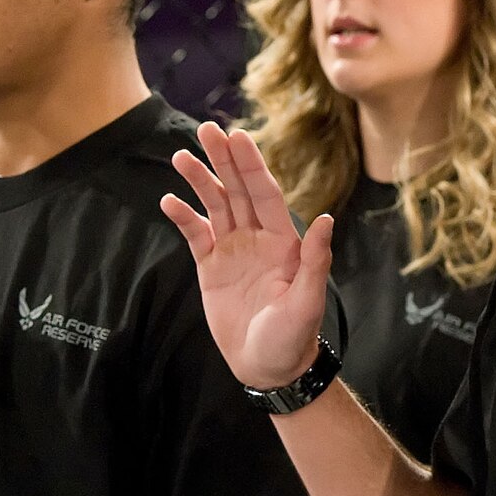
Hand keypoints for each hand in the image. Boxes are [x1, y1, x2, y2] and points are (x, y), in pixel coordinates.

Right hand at [161, 123, 333, 391]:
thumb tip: (326, 219)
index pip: (264, 193)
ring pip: (215, 205)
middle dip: (223, 159)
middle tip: (206, 128)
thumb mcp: (308, 301)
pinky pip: (196, 235)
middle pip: (238, 190)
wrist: (269, 367)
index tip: (237, 136)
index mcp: (284, 240)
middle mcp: (258, 238)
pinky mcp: (211, 267)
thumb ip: (315, 261)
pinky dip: (183, 217)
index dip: (251, 164)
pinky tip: (169, 200)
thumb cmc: (294, 337)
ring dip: (200, 181)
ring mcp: (233, 250)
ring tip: (180, 156)